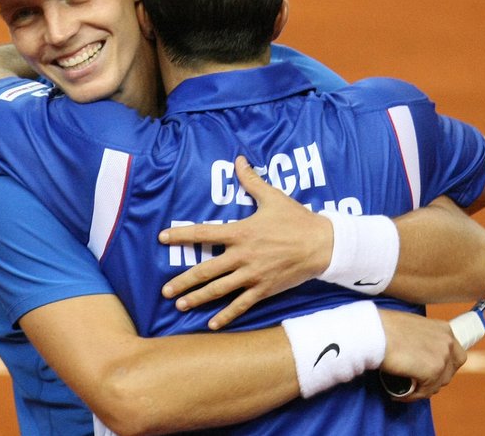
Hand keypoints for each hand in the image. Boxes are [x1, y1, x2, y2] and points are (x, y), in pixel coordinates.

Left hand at [158, 155, 332, 329]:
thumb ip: (251, 180)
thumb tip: (239, 160)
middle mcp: (242, 256)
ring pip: (219, 290)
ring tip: (180, 306)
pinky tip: (212, 324)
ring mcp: (252, 275)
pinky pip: (241, 305)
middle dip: (183, 281)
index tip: (162, 238)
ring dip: (198, 298)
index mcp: (240, 232)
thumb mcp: (272, 197)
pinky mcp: (264, 289)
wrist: (323, 245)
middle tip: (165, 290)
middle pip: (206, 270)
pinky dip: (226, 316)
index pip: (203, 233)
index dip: (181, 235)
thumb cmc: (296, 219)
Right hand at [377, 309, 465, 401]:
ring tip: (406, 389)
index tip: (430, 371)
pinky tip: (400, 394)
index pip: (456, 355)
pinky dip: (413, 396)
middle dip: (435, 379)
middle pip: (450, 371)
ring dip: (423, 389)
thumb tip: (421, 355)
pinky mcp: (433, 371)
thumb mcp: (412, 327)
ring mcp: (442, 357)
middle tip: (417, 382)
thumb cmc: (384, 327)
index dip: (444, 366)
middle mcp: (447, 342)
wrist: (374, 331)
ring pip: (439, 384)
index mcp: (444, 329)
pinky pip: (426, 391)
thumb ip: (423, 339)